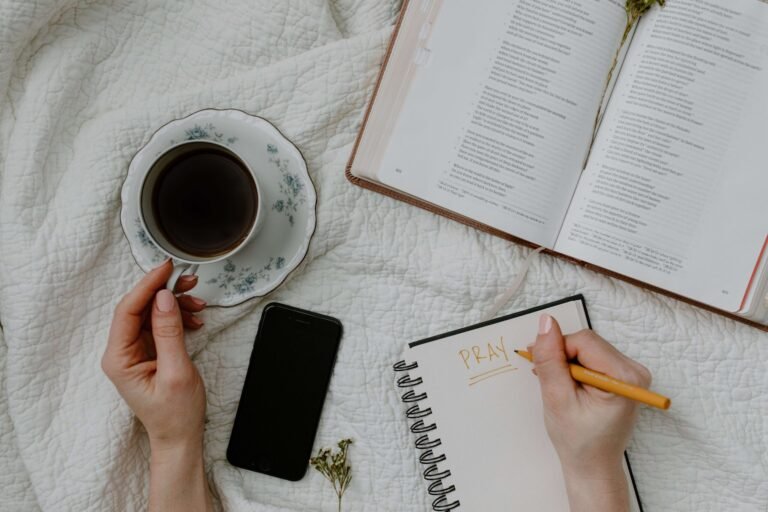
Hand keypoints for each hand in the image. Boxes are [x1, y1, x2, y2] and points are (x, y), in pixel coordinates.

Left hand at [102, 260, 212, 511]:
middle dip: (164, 291)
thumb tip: (164, 298)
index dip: (147, 285)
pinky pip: (160, 324)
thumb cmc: (176, 413)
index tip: (166, 268)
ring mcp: (134, 351)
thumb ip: (169, 332)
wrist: (179, 437)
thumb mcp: (176, 370)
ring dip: (175, 304)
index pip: (128, 310)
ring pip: (151, 313)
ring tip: (198, 304)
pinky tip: (195, 320)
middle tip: (189, 281)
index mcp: (119, 358)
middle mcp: (121, 352)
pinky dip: (178, 317)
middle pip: (139, 307)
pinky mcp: (148, 352)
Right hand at [531, 314, 650, 511]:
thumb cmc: (578, 441)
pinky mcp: (623, 376)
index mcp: (624, 378)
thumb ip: (551, 359)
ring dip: (566, 362)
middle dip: (561, 356)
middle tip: (546, 378)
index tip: (541, 368)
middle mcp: (635, 371)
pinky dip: (575, 367)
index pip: (584, 341)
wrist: (593, 466)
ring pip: (587, 348)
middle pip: (587, 342)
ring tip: (558, 386)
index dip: (557, 350)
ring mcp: (631, 373)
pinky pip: (593, 356)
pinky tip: (568, 385)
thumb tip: (546, 323)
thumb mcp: (557, 399)